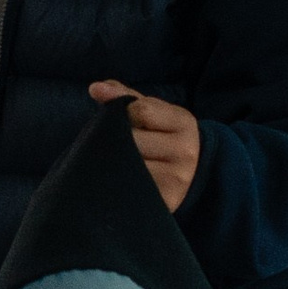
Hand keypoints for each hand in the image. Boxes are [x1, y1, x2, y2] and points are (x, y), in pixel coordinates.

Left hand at [89, 80, 199, 211]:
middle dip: (118, 140)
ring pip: (129, 164)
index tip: (127, 121)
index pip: (141, 110)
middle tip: (120, 145)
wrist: (192, 175)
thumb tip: (95, 88)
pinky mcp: (165, 200)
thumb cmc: (162, 137)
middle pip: (132, 139)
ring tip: (119, 161)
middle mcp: (186, 151)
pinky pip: (130, 186)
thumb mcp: (152, 113)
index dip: (125, 114)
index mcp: (184, 122)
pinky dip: (119, 180)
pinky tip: (121, 177)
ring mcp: (177, 179)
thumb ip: (124, 97)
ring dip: (116, 162)